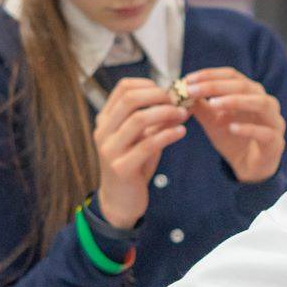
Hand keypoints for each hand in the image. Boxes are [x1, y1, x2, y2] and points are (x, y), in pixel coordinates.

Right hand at [94, 77, 188, 231]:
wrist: (119, 201)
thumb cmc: (133, 165)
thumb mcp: (142, 139)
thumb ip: (156, 121)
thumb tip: (181, 101)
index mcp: (106, 120)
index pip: (123, 88)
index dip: (149, 85)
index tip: (168, 91)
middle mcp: (103, 132)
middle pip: (130, 99)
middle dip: (159, 96)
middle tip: (178, 101)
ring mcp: (110, 150)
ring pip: (138, 120)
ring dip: (166, 113)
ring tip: (183, 115)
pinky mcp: (121, 168)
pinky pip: (147, 144)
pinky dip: (168, 134)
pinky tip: (181, 132)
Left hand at [184, 67, 284, 183]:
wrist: (249, 167)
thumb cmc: (234, 140)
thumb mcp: (212, 120)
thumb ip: (200, 105)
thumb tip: (181, 90)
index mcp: (251, 93)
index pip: (232, 75)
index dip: (210, 75)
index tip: (188, 79)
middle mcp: (266, 102)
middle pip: (244, 86)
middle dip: (217, 86)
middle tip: (194, 90)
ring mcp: (274, 121)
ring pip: (260, 103)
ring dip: (235, 101)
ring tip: (213, 104)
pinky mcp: (276, 142)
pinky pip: (265, 132)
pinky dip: (248, 128)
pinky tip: (231, 128)